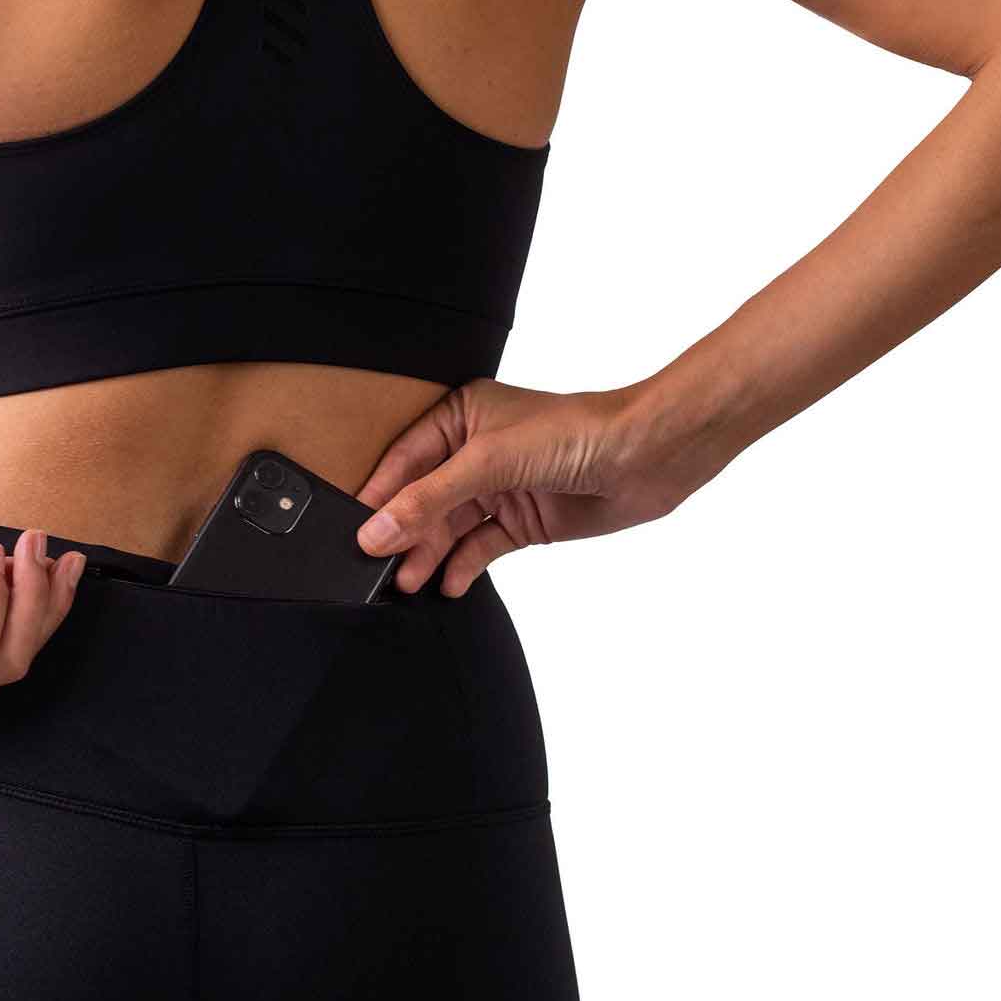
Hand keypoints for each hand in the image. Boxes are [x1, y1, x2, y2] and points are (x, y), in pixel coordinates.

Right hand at [354, 379, 721, 595]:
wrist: (646, 458)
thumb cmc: (576, 432)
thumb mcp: (488, 463)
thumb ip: (428, 501)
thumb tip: (376, 531)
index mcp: (460, 416)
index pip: (404, 461)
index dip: (379, 497)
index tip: (354, 533)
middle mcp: (476, 451)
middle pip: (423, 499)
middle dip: (404, 534)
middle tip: (377, 568)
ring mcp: (500, 488)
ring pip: (449, 527)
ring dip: (429, 555)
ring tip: (408, 583)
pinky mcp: (523, 520)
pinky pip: (480, 547)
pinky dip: (463, 567)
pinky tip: (448, 584)